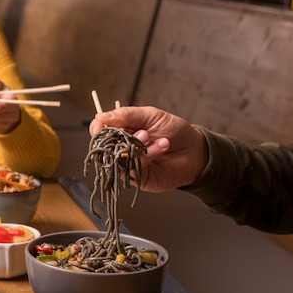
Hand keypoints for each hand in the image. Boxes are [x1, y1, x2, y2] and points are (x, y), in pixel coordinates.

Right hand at [89, 106, 207, 191]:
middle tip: (144, 133)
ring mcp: (128, 163)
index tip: (100, 127)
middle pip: (105, 146)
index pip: (100, 130)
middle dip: (121, 138)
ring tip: (156, 139)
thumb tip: (100, 116)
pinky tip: (162, 147)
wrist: (194, 150)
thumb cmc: (174, 130)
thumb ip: (126, 115)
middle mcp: (122, 147)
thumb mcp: (150, 115)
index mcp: (122, 130)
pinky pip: (132, 168)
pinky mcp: (137, 177)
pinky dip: (147, 156)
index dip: (97, 129)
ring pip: (119, 158)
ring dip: (138, 147)